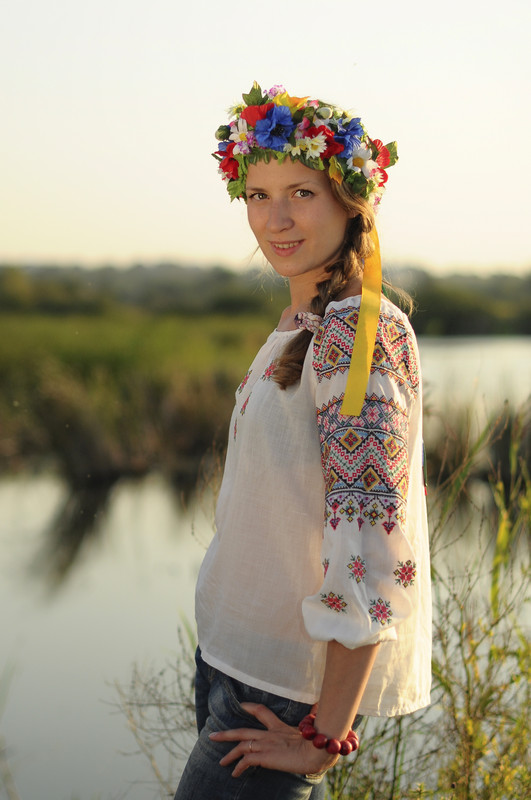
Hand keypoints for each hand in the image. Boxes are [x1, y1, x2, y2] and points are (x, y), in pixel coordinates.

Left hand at [208, 702, 337, 777]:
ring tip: (221, 763)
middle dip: (226, 734)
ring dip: (229, 754)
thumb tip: (318, 716)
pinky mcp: (265, 756)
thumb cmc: (319, 743)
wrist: (317, 750)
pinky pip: (246, 761)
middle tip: (212, 736)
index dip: (251, 708)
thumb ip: (310, 727)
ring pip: (241, 745)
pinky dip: (239, 767)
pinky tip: (235, 774)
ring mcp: (266, 745)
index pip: (262, 712)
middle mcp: (270, 734)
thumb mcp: (312, 733)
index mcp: (280, 727)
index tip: (242, 706)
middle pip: (243, 731)